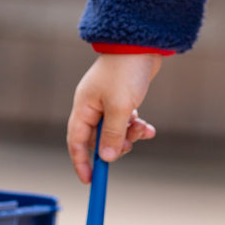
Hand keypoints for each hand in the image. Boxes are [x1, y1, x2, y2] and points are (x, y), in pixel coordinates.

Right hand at [67, 53, 161, 182]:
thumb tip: (104, 158)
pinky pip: (125, 121)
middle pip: (97, 139)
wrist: (143, 44)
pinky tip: (148, 128)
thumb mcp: (119, 107)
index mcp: (83, 106)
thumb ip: (111, 134)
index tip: (89, 180)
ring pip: (114, 131)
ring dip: (129, 136)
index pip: (76, 141)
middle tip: (131, 144)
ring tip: (144, 130)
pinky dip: (136, 127)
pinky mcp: (122, 98)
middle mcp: (92, 105)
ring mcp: (107, 102)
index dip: (81, 162)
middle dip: (114, 146)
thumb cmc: (126, 72)